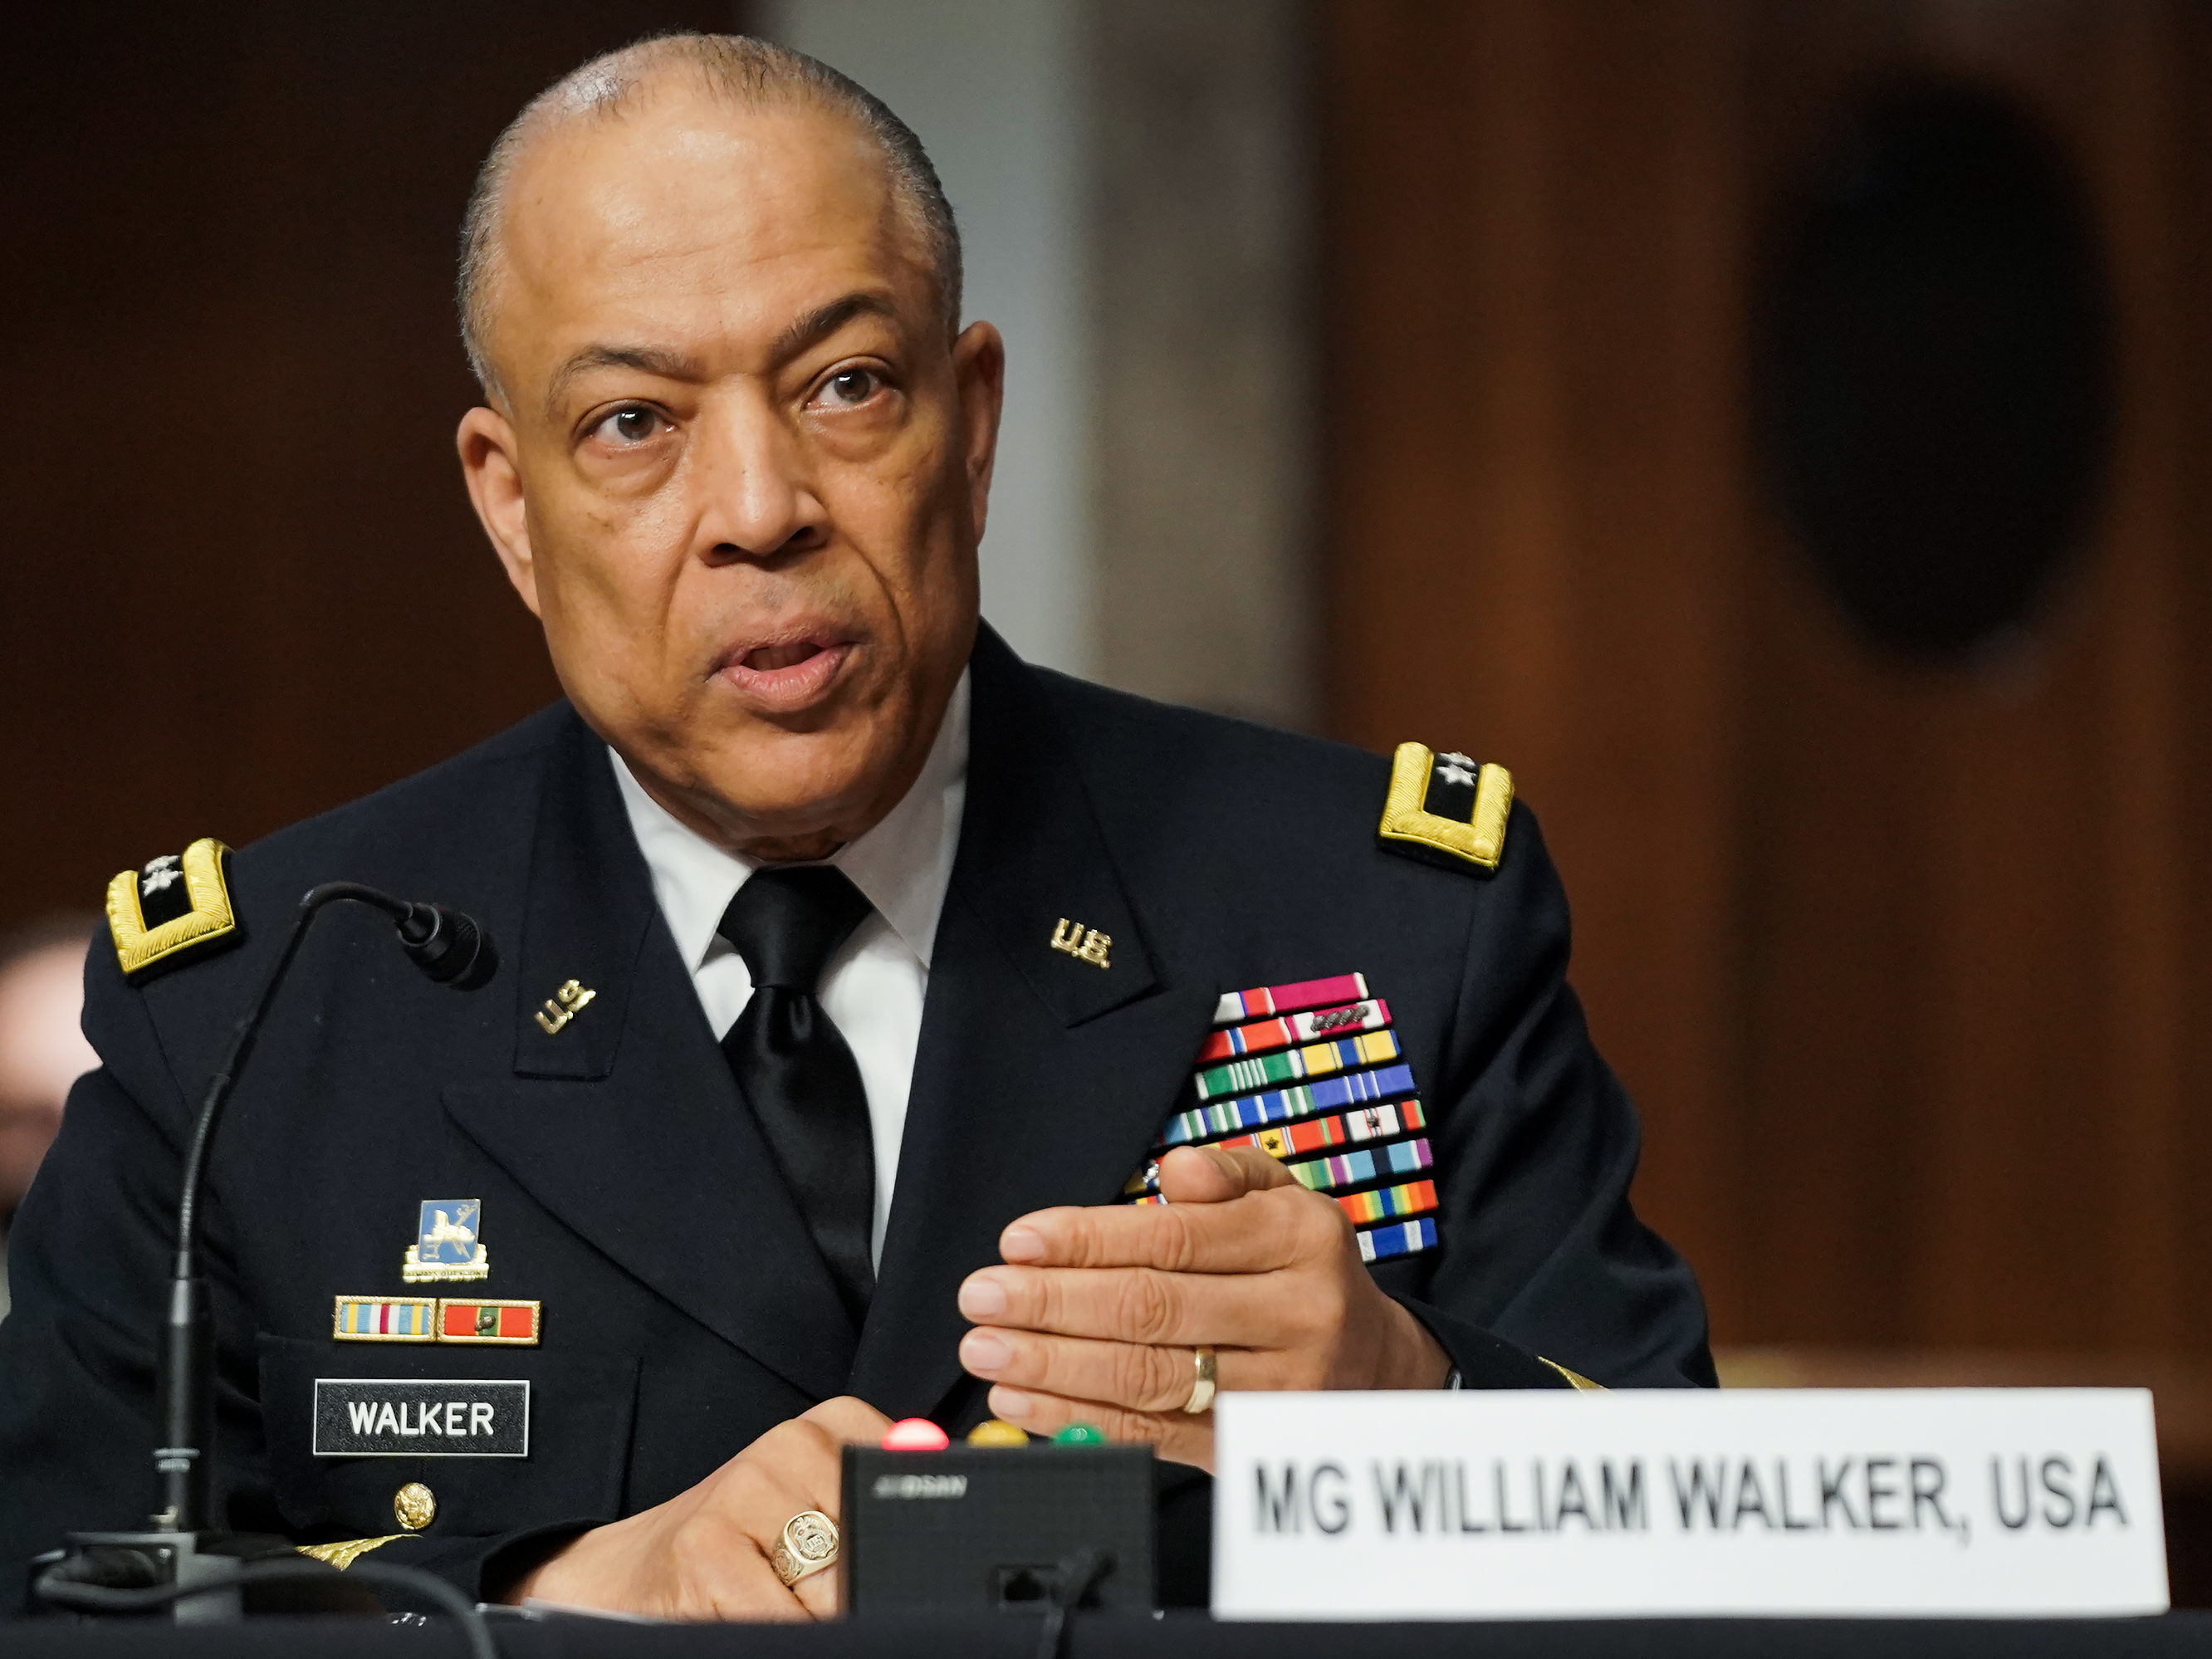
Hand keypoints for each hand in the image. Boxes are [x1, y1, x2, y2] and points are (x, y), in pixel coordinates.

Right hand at [506, 1395, 890, 1619]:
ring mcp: (743, 1491)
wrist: (632, 1569)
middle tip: (812, 1591)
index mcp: (832, 1425)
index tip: (881, 1567)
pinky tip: (745, 1612)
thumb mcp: (818, 1508)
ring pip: (832, 1590)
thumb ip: (879, 1508)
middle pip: (872, 1547)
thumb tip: (944, 1537)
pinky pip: (782, 1620)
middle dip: (854, 1591)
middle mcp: (788, 1444)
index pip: (908, 1491)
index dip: (898, 1550)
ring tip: (777, 1598)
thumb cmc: (738, 1545)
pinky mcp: (706, 1549)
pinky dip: (779, 1630)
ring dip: (813, 1615)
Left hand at [956, 1145, 1449, 1470]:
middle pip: (1154, 1310)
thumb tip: (1177, 1168)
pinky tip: (1023, 1399)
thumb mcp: (1286, 1200)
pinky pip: (1152, 1435)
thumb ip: (1228, 1174)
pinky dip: (1077, 1419)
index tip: (1019, 1239)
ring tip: (988, 1348)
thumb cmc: (1304, 1270)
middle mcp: (1296, 1314)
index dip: (1089, 1240)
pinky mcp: (1248, 1446)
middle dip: (1052, 1303)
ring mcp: (1275, 1390)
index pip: (1176, 1238)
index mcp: (1300, 1238)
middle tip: (982, 1296)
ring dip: (1053, 1365)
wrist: (1378, 1366)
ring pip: (1147, 1378)